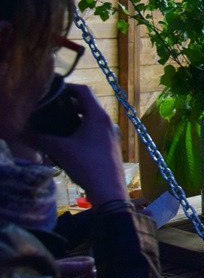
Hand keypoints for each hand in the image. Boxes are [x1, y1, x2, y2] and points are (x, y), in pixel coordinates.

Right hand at [28, 84, 127, 207]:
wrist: (109, 190)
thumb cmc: (87, 165)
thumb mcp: (60, 150)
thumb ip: (38, 139)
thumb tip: (20, 132)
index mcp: (98, 116)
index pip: (84, 91)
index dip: (67, 87)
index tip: (51, 91)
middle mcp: (107, 121)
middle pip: (87, 104)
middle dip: (67, 103)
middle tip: (50, 106)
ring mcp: (110, 133)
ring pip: (90, 118)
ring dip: (74, 117)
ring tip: (55, 122)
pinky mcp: (110, 145)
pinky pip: (94, 130)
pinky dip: (81, 129)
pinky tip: (67, 139)